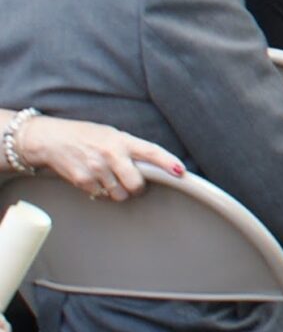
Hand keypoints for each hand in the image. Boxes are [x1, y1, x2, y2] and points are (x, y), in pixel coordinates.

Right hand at [17, 117, 182, 200]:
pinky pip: (101, 196)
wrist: (52, 139)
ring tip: (111, 179)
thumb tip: (151, 166)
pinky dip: (102, 193)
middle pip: (136, 183)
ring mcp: (96, 168)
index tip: (181, 171)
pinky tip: (96, 181)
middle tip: (133, 184)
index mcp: (122, 140)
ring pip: (120, 194)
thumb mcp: (111, 135)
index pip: (151, 151)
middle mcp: (111, 154)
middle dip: (138, 188)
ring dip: (119, 192)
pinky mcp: (82, 180)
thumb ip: (130, 149)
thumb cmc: (86, 136)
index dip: (167, 162)